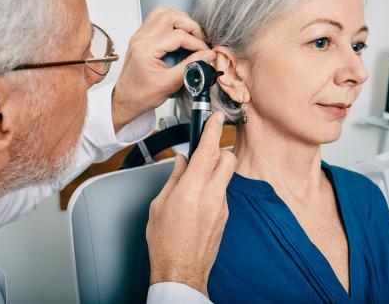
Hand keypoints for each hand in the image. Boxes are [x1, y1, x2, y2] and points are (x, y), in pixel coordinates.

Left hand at [111, 6, 214, 131]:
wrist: (125, 101)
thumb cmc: (141, 95)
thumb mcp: (169, 84)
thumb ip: (190, 67)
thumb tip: (207, 56)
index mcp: (146, 49)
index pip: (178, 35)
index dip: (196, 42)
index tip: (205, 52)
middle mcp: (140, 38)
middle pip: (170, 16)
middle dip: (190, 25)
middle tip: (199, 40)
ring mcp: (139, 36)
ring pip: (162, 13)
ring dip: (180, 20)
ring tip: (190, 35)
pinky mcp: (140, 38)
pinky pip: (156, 20)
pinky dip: (171, 23)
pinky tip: (179, 35)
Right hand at [146, 111, 236, 296]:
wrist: (182, 272)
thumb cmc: (166, 242)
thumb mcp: (160, 204)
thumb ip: (174, 178)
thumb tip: (181, 162)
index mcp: (193, 189)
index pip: (208, 150)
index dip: (212, 129)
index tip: (214, 117)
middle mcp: (213, 196)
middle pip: (227, 159)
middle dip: (218, 149)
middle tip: (204, 150)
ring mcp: (222, 207)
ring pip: (225, 177)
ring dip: (213, 171)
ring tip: (193, 182)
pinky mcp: (225, 217)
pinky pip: (222, 193)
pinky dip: (212, 189)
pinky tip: (196, 200)